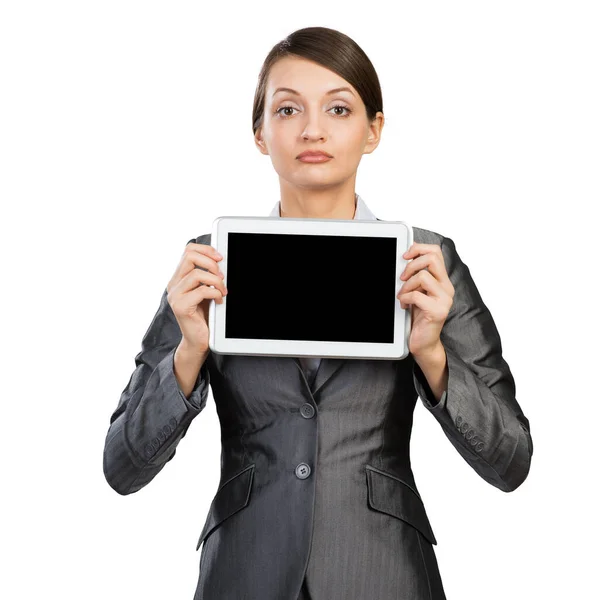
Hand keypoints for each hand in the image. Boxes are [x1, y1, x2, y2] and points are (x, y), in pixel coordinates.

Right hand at [166, 242, 227, 353]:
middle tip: (222, 276)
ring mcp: (175, 295)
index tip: (221, 258)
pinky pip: (201, 291)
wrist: (197, 340)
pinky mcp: (181, 306)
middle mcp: (174, 284)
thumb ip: (207, 276)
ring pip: (196, 274)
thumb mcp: (206, 291)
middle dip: (211, 263)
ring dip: (216, 281)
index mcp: (179, 278)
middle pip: (189, 256)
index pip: (188, 250)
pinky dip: (215, 293)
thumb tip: (220, 260)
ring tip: (223, 291)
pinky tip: (219, 301)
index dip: (206, 249)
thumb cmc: (204, 316)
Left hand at [397, 242, 453, 357]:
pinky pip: (417, 295)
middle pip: (432, 259)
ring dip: (406, 285)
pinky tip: (403, 305)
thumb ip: (416, 277)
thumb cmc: (419, 317)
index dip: (418, 249)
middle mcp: (447, 288)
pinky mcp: (437, 311)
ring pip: (423, 276)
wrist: (424, 342)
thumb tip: (404, 258)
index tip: (405, 255)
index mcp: (442, 280)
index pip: (436, 252)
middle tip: (402, 277)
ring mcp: (444, 299)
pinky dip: (405, 298)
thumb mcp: (417, 291)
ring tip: (402, 295)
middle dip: (411, 265)